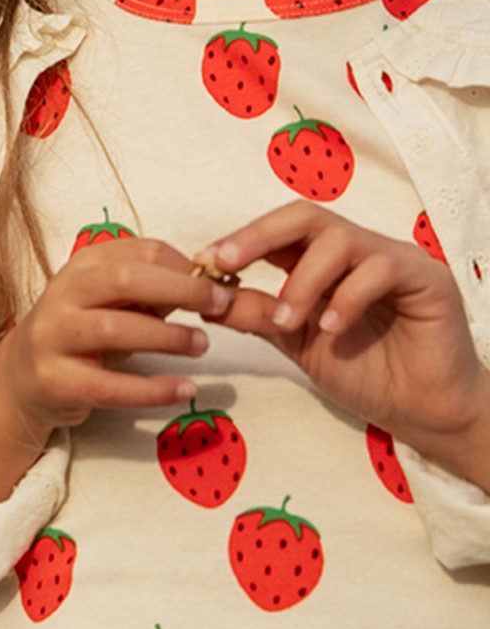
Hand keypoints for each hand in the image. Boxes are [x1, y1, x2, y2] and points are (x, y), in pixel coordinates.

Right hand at [0, 236, 232, 441]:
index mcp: (81, 268)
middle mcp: (61, 295)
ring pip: (114, 329)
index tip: (218, 283)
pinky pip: (109, 386)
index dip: (185, 265)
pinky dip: (152, 390)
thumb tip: (207, 288)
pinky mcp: (55, 380)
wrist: (22, 376)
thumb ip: (150, 292)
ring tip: (201, 345)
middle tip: (220, 305)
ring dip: (167, 336)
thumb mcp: (109, 302)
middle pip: (124, 280)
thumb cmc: (79, 334)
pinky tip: (183, 389)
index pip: (140, 252)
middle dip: (181, 290)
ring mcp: (53, 337)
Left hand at [202, 206, 489, 479]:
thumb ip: (257, 316)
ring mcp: (394, 259)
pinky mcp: (427, 278)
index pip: (277, 232)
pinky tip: (330, 329)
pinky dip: (347, 297)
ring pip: (339, 239)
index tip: (201, 262)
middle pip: (305, 217)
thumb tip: (203, 298)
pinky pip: (381, 269)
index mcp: (323, 261)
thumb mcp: (295, 342)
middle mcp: (358, 251)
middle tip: (223, 263)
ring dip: (302, 280)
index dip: (238, 241)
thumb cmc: (363, 371)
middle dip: (258, 236)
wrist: (423, 411)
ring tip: (288, 321)